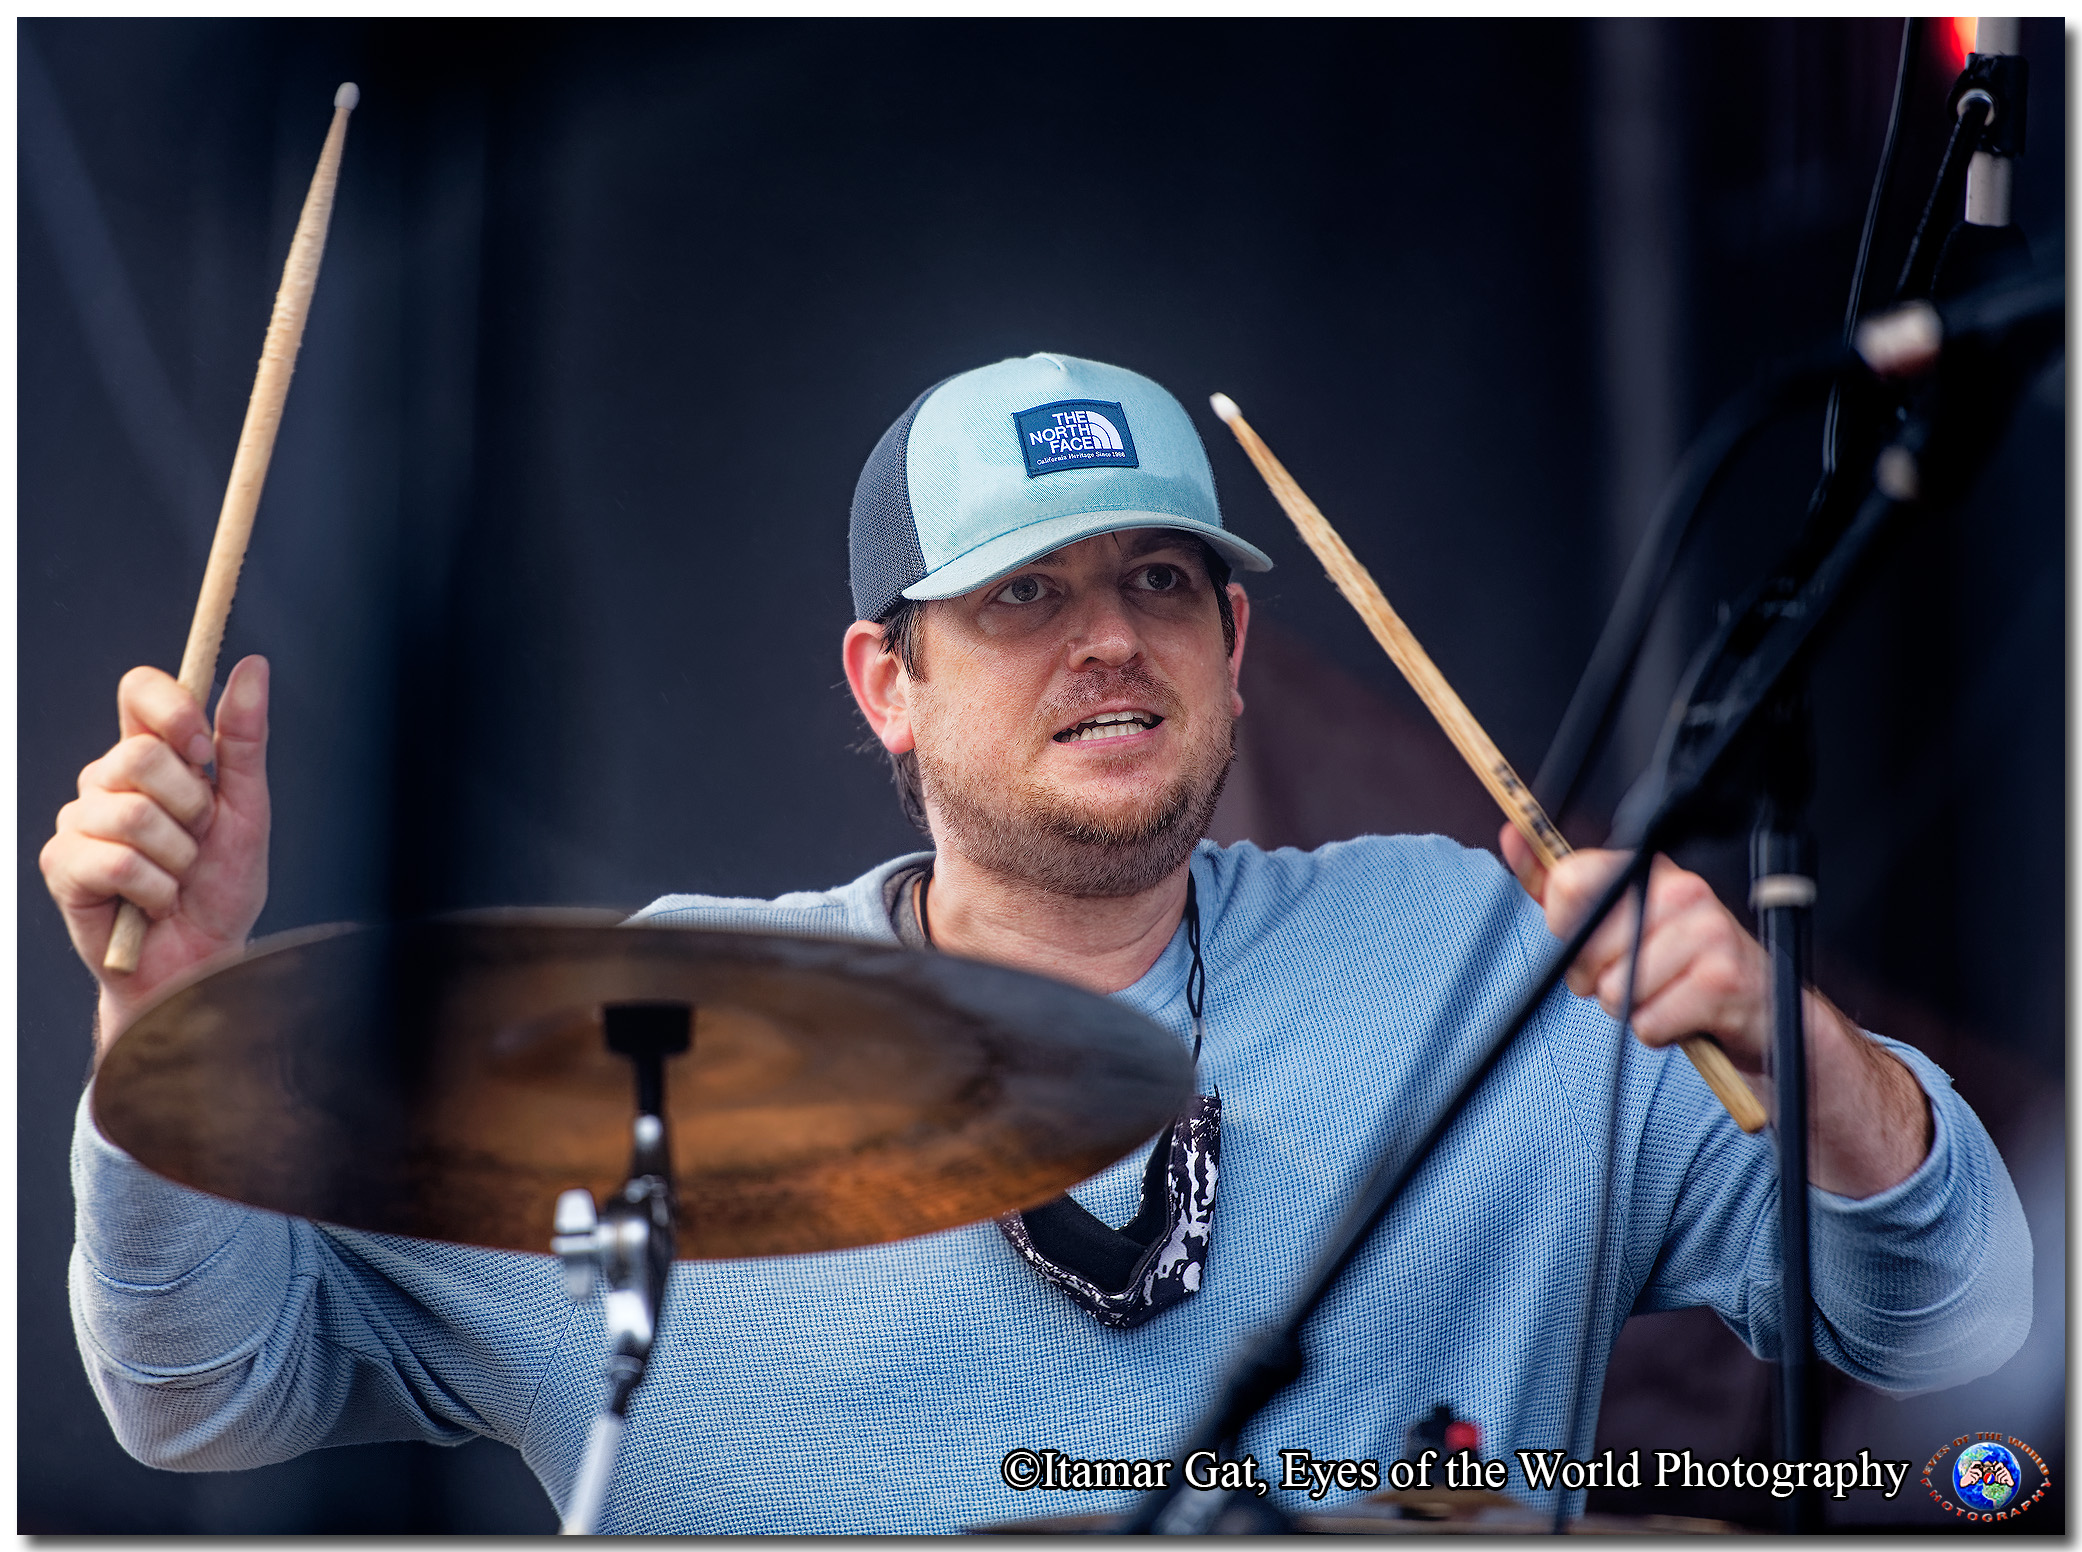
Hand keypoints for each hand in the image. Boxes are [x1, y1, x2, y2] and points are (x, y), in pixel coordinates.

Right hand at [41, 656, 270, 1054]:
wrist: (203, 959)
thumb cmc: (222, 887)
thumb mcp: (248, 808)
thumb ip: (244, 739)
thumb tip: (254, 666)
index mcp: (151, 757)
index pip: (138, 690)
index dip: (172, 709)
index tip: (204, 749)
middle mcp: (107, 780)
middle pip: (140, 753)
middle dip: (191, 806)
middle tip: (197, 840)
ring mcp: (79, 821)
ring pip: (132, 812)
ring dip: (177, 856)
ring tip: (177, 877)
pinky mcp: (63, 865)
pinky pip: (116, 860)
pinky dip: (155, 888)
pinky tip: (154, 902)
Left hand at [1498, 823, 1931, 1194]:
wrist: (1762, 1014)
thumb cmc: (1678, 967)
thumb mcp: (1618, 922)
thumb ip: (1558, 887)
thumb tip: (1512, 836)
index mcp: (1649, 870)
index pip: (1568, 882)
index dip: (1566, 928)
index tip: (1591, 943)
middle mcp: (1682, 890)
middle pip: (1585, 946)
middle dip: (1597, 978)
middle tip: (1638, 978)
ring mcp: (1707, 933)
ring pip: (1615, 991)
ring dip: (1632, 1009)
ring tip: (1666, 995)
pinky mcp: (1722, 982)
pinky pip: (1647, 1024)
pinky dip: (1659, 1033)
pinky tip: (1687, 1017)